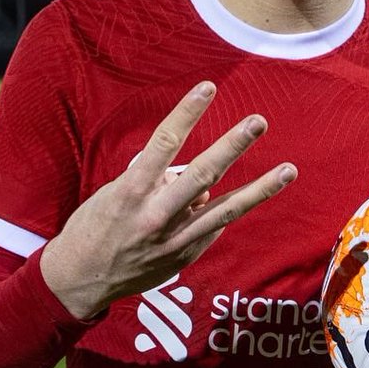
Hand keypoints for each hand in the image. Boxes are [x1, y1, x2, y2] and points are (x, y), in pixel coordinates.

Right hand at [40, 81, 296, 318]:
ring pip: (226, 209)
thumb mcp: (114, 193)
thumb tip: (193, 178)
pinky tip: (236, 200)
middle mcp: (157, 215)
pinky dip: (222, 210)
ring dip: (261, 188)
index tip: (208, 87)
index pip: (165, 141)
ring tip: (289, 169)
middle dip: (233, 145)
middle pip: (204, 174)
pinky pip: (212, 226)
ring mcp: (175, 240)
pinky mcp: (185, 257)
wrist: (79, 280)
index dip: (188, 112)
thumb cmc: (94, 227)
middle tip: (258, 121)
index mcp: (132, 190)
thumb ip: (155, 179)